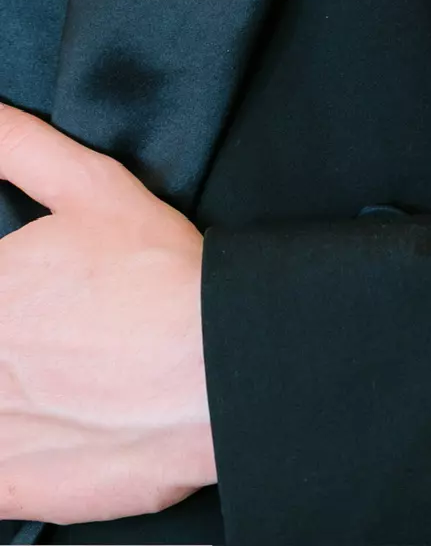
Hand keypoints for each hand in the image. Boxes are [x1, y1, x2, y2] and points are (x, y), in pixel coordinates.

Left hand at [0, 107, 213, 526]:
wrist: (211, 371)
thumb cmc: (158, 278)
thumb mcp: (93, 187)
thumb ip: (20, 147)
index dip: (9, 293)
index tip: (33, 304)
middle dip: (13, 339)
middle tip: (60, 331)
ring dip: (14, 386)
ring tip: (58, 375)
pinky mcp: (5, 483)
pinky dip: (14, 450)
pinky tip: (50, 424)